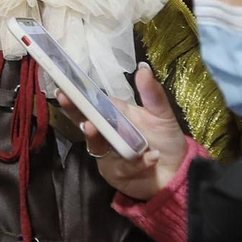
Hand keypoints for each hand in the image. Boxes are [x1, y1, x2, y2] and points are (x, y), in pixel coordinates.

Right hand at [63, 63, 186, 200]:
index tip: (64, 84)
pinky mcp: (113, 172)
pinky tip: (152, 158)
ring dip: (95, 136)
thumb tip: (142, 68)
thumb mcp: (161, 114)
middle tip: (65, 98)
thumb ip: (152, 93)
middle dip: (74, 110)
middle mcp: (106, 132)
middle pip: (85, 120)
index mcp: (115, 114)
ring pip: (96, 144)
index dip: (77, 94)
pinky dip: (136, 162)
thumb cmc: (166, 140)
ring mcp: (107, 153)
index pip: (92, 102)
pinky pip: (119, 166)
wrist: (177, 171)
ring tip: (93, 127)